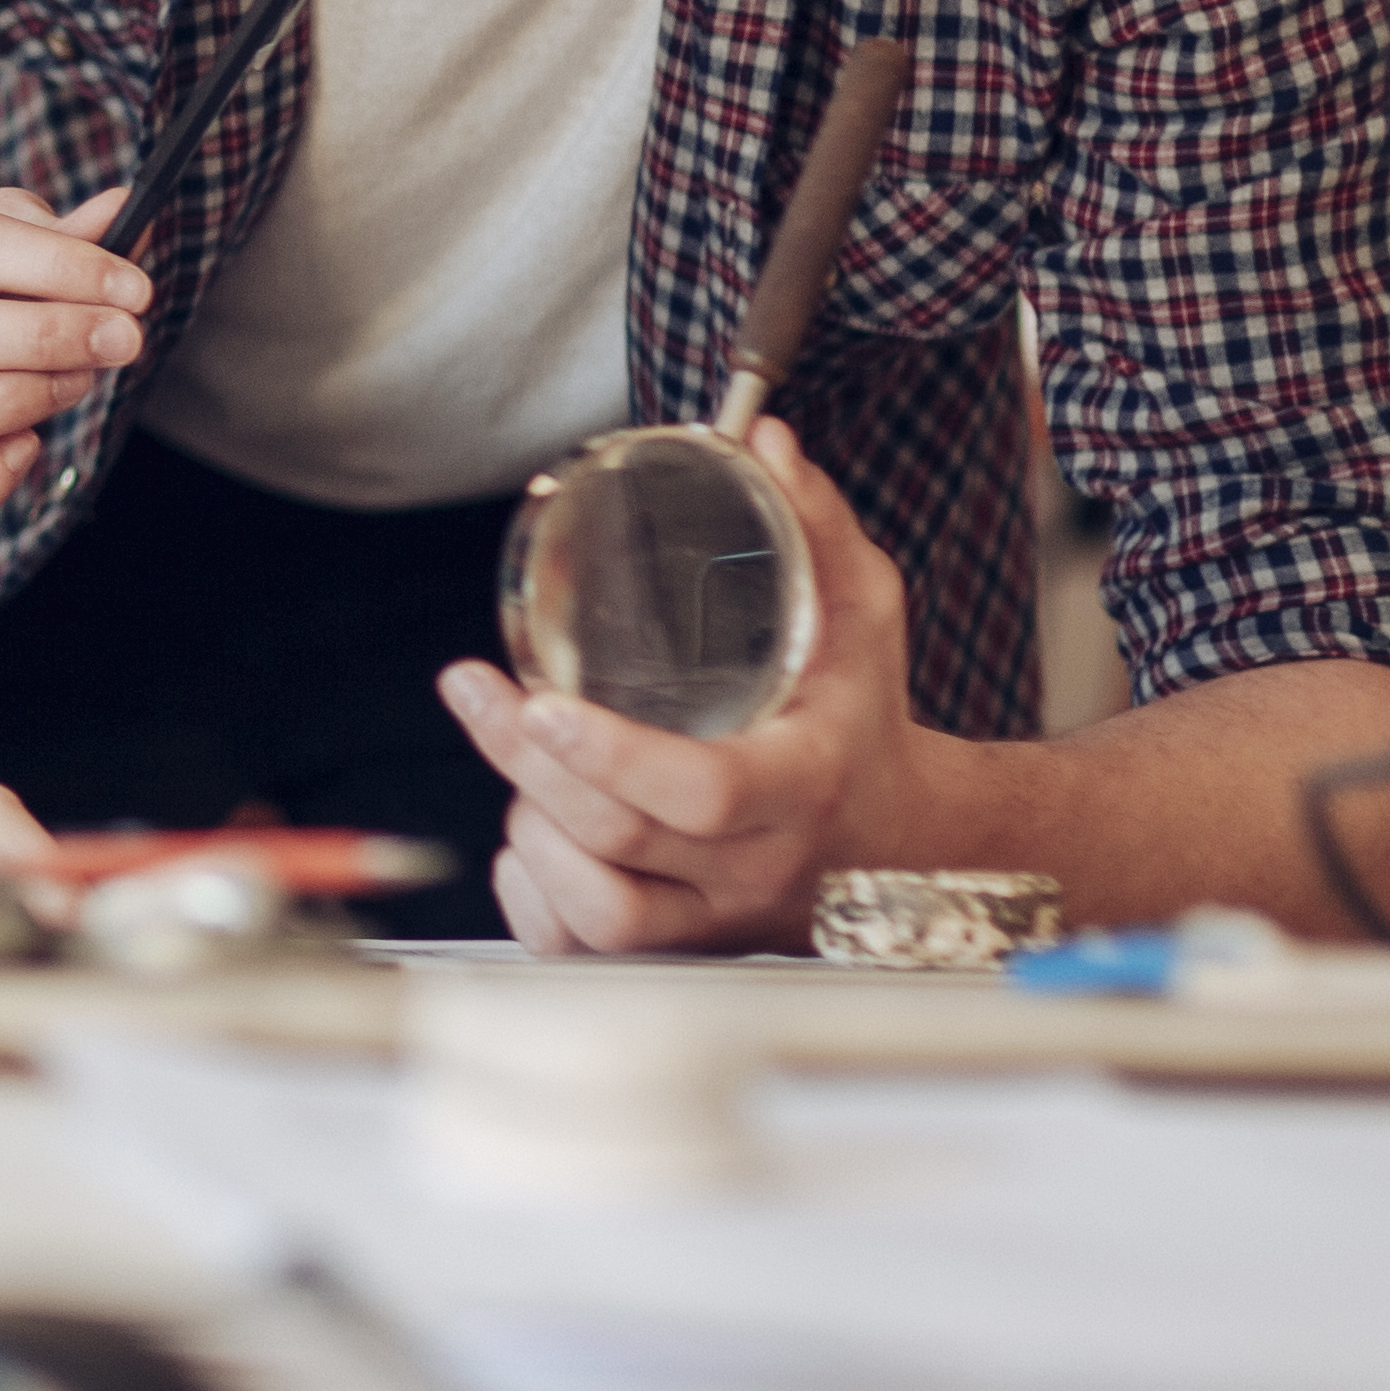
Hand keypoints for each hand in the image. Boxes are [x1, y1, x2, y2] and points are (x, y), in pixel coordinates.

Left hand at [440, 418, 934, 953]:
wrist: (911, 844)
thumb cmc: (867, 721)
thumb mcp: (862, 617)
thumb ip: (813, 527)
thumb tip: (761, 438)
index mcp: (800, 786)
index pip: (699, 793)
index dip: (609, 756)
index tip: (539, 700)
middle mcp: (757, 868)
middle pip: (616, 839)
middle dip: (525, 761)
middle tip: (478, 692)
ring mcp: (717, 922)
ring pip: (595, 912)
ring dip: (531, 830)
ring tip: (518, 757)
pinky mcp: (682, 952)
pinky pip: (580, 950)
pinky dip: (531, 898)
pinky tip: (527, 836)